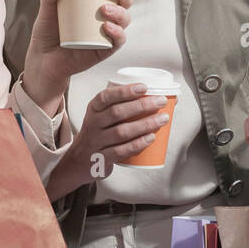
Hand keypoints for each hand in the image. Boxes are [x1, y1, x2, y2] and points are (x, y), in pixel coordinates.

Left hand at [22, 0, 132, 102]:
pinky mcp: (105, 50)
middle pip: (126, 2)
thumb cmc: (48, 33)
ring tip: (104, 10)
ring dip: (119, 12)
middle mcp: (106, 17)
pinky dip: (117, 33)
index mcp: (97, 3)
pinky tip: (107, 27)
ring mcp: (107, 33)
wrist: (43, 59)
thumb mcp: (46, 12)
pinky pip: (118, 41)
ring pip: (125, 20)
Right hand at [51, 83, 169, 195]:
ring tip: (162, 119)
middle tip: (161, 101)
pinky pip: (121, 151)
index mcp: (94, 109)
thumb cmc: (100, 132)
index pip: (106, 97)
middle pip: (117, 113)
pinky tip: (150, 138)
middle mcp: (93, 123)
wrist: (79, 160)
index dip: (125, 91)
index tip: (144, 87)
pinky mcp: (102, 158)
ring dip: (144, 124)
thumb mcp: (103, 116)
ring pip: (121, 132)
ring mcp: (97, 142)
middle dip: (142, 105)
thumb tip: (169, 99)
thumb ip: (127, 105)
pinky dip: (137, 144)